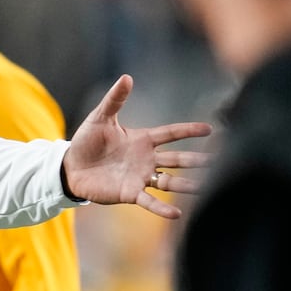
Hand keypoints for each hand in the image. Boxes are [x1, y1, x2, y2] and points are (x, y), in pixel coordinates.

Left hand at [62, 74, 212, 219]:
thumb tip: (126, 77)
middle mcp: (146, 159)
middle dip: (197, 160)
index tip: (210, 129)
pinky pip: (150, 200)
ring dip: (188, 185)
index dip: (189, 131)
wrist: (69, 167)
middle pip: (177, 159)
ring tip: (207, 188)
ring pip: (170, 181)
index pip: (171, 133)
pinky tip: (177, 213)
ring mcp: (140, 177)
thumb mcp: (100, 118)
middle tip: (220, 160)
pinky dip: (162, 207)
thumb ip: (115, 100)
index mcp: (142, 140)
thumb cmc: (85, 142)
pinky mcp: (130, 193)